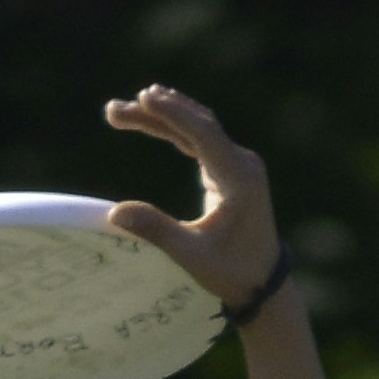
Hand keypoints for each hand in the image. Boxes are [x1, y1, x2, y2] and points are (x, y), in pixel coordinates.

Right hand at [98, 86, 285, 315]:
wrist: (264, 281)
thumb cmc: (231, 272)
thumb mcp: (192, 255)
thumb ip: (157, 231)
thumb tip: (114, 213)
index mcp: (239, 178)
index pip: (203, 133)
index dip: (173, 114)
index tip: (143, 97)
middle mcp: (242, 163)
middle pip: (197, 124)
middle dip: (156, 113)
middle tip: (113, 110)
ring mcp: (238, 163)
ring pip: (197, 128)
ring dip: (163, 117)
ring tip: (123, 109)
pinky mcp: (231, 169)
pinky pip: (201, 140)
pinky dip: (175, 129)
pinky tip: (155, 116)